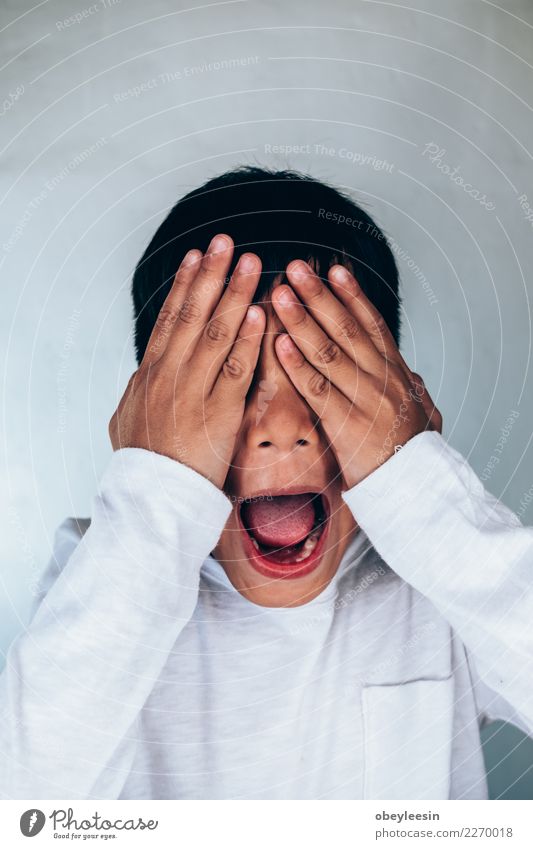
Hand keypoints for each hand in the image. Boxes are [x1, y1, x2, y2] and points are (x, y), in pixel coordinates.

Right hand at [109, 235, 264, 488]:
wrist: (149, 498)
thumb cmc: (142, 464)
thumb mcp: (127, 420)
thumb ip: (139, 391)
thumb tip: (143, 373)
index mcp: (150, 373)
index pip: (169, 319)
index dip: (185, 285)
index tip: (197, 257)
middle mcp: (169, 374)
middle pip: (190, 314)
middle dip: (210, 275)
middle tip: (226, 242)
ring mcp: (193, 391)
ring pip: (215, 334)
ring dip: (234, 295)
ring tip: (250, 264)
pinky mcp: (219, 413)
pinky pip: (236, 369)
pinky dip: (249, 340)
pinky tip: (262, 314)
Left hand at [271, 261, 441, 488]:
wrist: (419, 489)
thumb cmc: (416, 453)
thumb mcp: (423, 411)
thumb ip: (412, 388)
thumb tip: (412, 373)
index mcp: (397, 373)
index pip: (372, 324)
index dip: (352, 295)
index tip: (334, 270)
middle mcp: (381, 378)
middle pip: (346, 328)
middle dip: (319, 296)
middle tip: (296, 269)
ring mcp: (364, 399)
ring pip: (328, 351)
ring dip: (301, 320)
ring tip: (279, 296)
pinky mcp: (346, 424)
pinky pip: (317, 389)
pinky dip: (297, 364)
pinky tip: (279, 343)